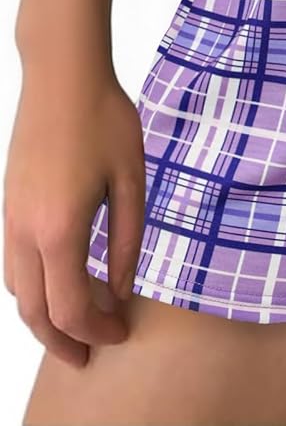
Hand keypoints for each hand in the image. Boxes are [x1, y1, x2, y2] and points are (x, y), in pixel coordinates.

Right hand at [3, 70, 146, 367]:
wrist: (62, 73)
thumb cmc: (104, 118)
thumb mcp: (132, 179)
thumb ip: (127, 240)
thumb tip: (121, 289)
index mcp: (59, 229)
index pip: (70, 307)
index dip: (97, 330)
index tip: (122, 332)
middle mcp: (25, 230)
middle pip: (34, 310)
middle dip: (62, 340)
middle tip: (90, 355)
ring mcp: (10, 216)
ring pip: (16, 289)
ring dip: (42, 317)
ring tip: (75, 326)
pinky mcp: (8, 201)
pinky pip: (13, 261)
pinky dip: (33, 286)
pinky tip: (59, 280)